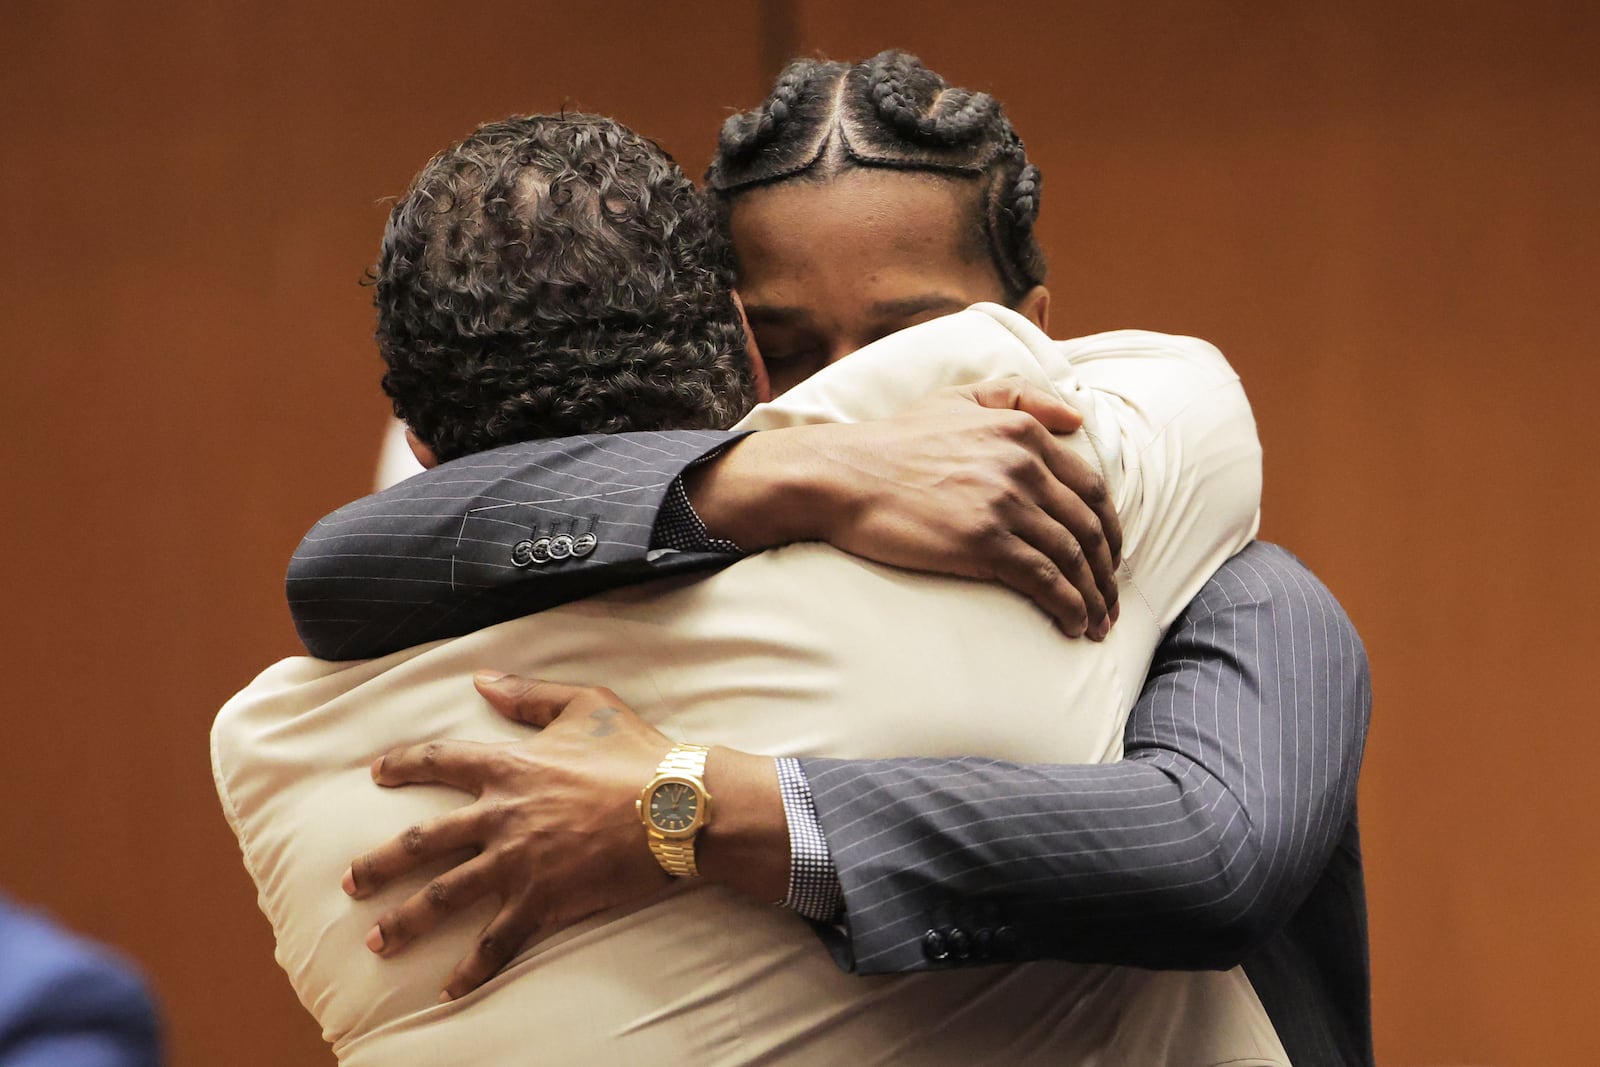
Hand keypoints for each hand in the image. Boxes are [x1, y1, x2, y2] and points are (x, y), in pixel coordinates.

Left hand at [342, 673, 672, 1000]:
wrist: (675, 807)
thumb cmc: (637, 752)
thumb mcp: (586, 705)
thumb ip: (529, 695)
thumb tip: (483, 680)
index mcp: (509, 766)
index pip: (440, 762)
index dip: (404, 765)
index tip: (377, 773)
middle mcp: (501, 816)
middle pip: (422, 842)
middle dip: (379, 863)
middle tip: (350, 880)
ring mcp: (518, 862)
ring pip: (445, 896)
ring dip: (405, 922)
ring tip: (376, 942)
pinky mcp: (543, 900)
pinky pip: (497, 942)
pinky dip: (471, 970)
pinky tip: (447, 991)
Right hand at [689, 377, 1121, 637]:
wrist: (842, 476)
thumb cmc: (893, 441)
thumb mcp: (956, 398)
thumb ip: (1018, 396)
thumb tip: (1077, 418)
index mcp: (1022, 431)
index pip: (1091, 487)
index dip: (1109, 528)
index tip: (1110, 557)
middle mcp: (1022, 464)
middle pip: (1089, 526)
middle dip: (1108, 571)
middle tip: (1111, 602)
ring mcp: (1005, 504)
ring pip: (1073, 557)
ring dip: (1094, 597)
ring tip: (1097, 624)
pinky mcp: (984, 542)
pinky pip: (1045, 580)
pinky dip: (1068, 606)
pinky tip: (1072, 625)